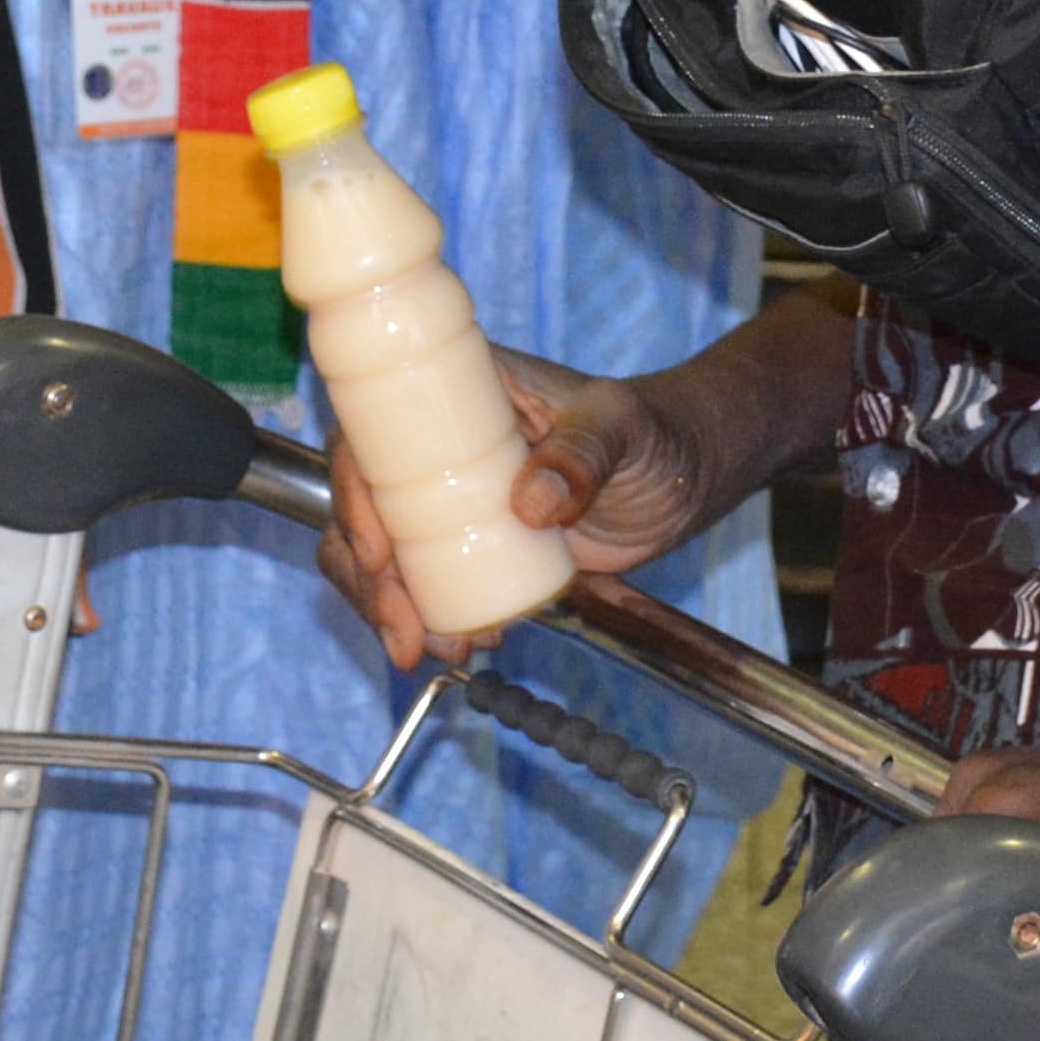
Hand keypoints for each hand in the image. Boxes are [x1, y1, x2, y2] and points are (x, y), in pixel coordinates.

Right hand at [317, 349, 720, 670]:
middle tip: (402, 626)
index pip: (373, 430)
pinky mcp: (475, 548)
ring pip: (384, 551)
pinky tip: (458, 643)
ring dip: (386, 604)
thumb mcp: (624, 426)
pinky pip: (425, 582)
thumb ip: (584, 452)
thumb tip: (528, 503)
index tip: (378, 549)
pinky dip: (423, 618)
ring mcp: (452, 501)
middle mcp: (440, 446)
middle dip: (366, 573)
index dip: (354, 487)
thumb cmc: (655, 428)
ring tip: (430, 649)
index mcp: (458, 392)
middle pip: (365, 503)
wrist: (685, 478)